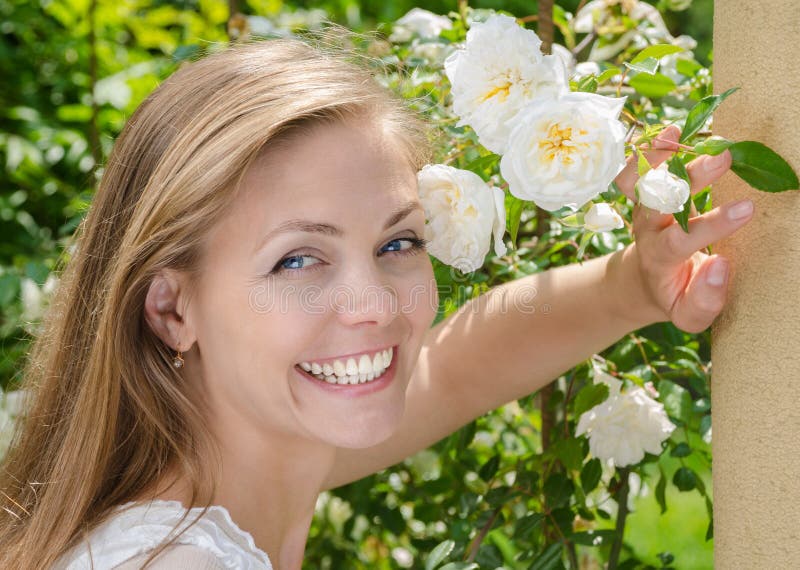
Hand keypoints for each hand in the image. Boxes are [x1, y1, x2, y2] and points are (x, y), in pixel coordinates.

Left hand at [613, 125, 754, 332]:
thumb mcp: (688, 313)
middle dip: (689, 179)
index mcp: (660, 258)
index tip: (747, 209)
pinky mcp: (642, 193)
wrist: (642, 281)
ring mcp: (642, 207)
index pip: (681, 240)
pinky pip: (636, 169)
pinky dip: (650, 149)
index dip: (713, 225)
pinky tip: (672, 130)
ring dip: (660, 156)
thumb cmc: (675, 295)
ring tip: (683, 133)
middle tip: (725, 158)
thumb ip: (705, 299)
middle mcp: (647, 228)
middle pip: (659, 200)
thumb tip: (720, 267)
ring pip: (640, 180)